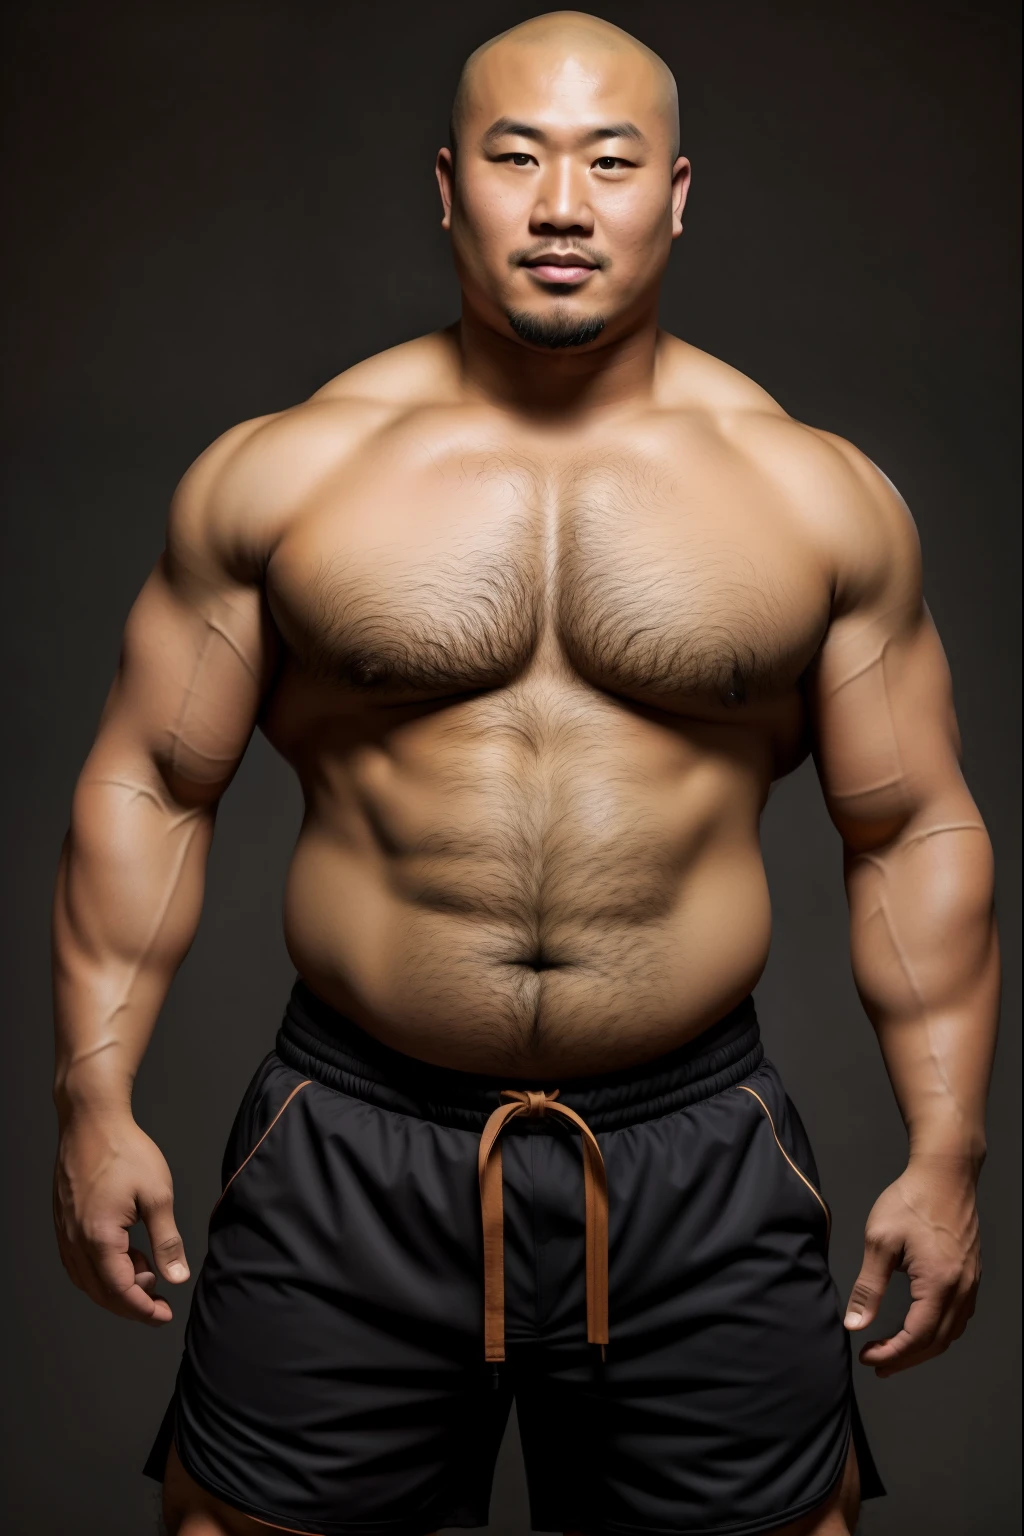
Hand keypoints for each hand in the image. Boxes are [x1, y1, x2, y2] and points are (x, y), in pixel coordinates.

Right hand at [53, 1109, 189, 1324]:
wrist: (91, 1120)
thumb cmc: (125, 1151)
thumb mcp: (157, 1195)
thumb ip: (166, 1240)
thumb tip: (176, 1277)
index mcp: (98, 1237)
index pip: (119, 1291)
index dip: (142, 1310)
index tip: (164, 1316)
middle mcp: (75, 1240)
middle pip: (100, 1291)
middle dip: (131, 1303)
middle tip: (159, 1302)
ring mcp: (65, 1232)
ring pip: (87, 1279)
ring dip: (115, 1286)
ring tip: (146, 1271)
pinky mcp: (63, 1222)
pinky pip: (78, 1262)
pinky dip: (100, 1270)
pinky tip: (123, 1257)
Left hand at [844, 1158, 980, 1375]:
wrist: (945, 1173)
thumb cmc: (911, 1200)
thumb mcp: (879, 1241)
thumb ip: (869, 1287)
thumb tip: (855, 1324)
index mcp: (939, 1283)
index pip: (917, 1337)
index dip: (892, 1354)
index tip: (868, 1358)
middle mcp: (962, 1288)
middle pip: (937, 1342)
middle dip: (906, 1359)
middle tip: (878, 1364)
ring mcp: (971, 1282)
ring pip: (951, 1332)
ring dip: (924, 1348)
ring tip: (895, 1352)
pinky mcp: (971, 1274)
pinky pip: (959, 1316)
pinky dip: (939, 1331)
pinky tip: (922, 1328)